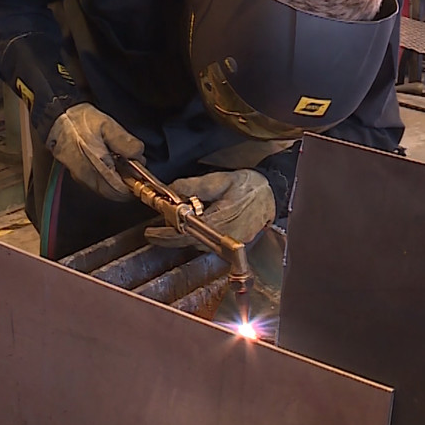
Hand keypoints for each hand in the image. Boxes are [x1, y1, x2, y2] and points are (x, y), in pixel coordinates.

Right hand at [45, 103, 144, 201]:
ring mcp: (82, 178)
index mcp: (97, 167)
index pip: (120, 191)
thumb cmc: (81, 121)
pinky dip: (108, 178)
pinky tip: (111, 164)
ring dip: (118, 181)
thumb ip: (125, 142)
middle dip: (127, 184)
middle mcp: (88, 178)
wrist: (57, 119)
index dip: (134, 186)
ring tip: (122, 163)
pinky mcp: (79, 176)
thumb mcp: (108, 125)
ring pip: (106, 190)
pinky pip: (98, 185)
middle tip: (132, 167)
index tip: (141, 175)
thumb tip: (139, 157)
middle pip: (114, 193)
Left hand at [145, 170, 274, 248]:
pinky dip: (200, 236)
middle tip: (158, 226)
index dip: (165, 235)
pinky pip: (211, 244)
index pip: (185, 233)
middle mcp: (225, 236)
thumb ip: (194, 186)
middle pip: (190, 242)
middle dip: (172, 235)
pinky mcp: (236, 244)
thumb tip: (172, 189)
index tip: (150, 233)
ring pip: (200, 244)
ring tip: (177, 222)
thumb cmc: (250, 185)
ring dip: (186, 235)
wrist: (274, 193)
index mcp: (219, 219)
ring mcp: (231, 242)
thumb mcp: (220, 180)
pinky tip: (197, 225)